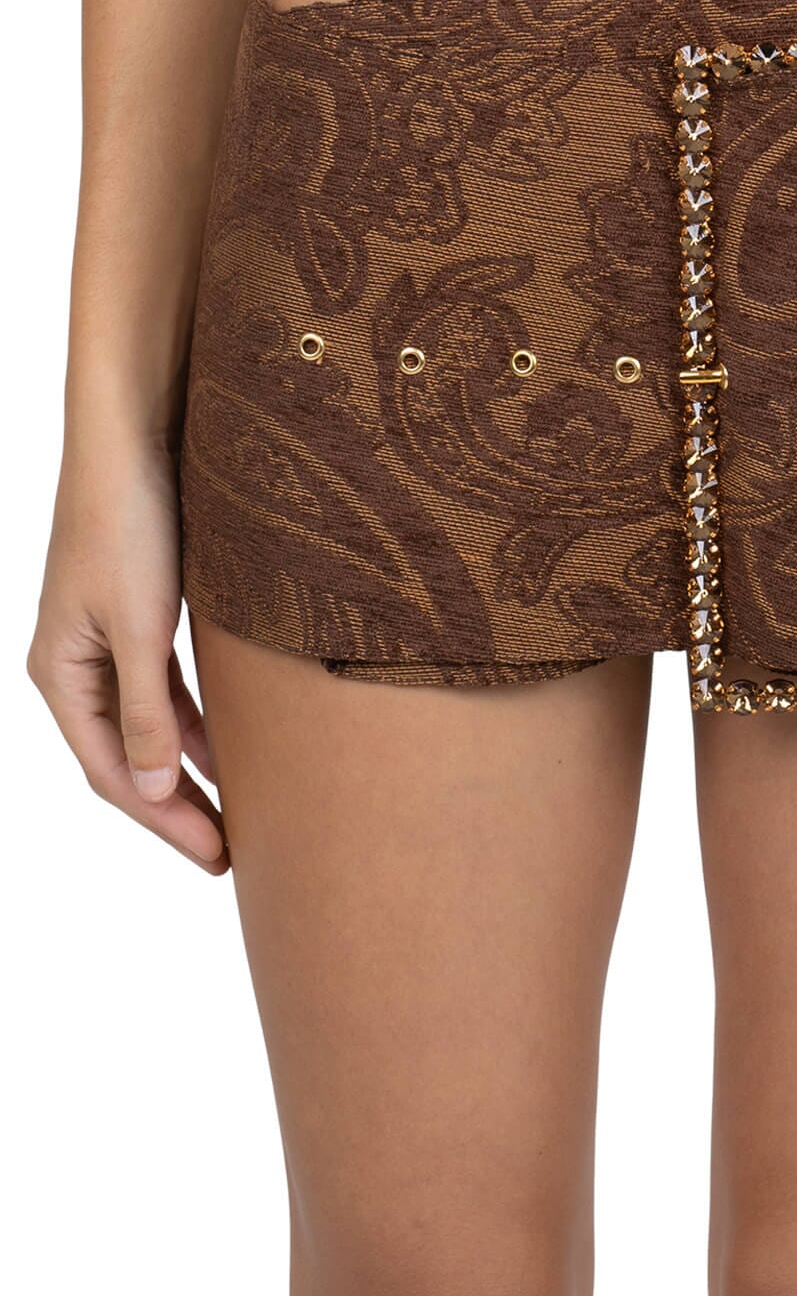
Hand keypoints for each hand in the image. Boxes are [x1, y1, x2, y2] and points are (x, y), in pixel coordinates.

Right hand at [28, 435, 228, 871]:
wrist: (132, 438)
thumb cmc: (128, 523)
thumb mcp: (140, 623)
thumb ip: (145, 709)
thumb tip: (154, 788)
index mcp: (61, 673)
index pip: (112, 772)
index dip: (164, 820)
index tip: (215, 856)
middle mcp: (76, 665)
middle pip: (127, 759)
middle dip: (177, 808)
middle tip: (231, 855)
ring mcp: (106, 641)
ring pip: (149, 727)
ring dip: (190, 770)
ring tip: (237, 814)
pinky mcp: (139, 616)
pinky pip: (165, 690)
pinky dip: (196, 723)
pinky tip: (230, 749)